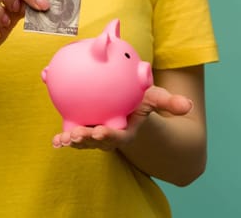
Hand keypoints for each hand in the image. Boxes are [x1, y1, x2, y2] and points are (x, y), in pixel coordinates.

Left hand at [51, 86, 192, 150]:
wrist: (129, 104)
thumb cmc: (141, 101)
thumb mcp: (155, 98)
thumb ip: (168, 102)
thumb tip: (188, 106)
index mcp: (125, 131)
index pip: (117, 137)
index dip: (108, 137)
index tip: (99, 133)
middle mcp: (108, 135)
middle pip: (95, 141)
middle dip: (85, 142)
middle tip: (75, 136)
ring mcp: (94, 133)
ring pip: (81, 138)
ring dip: (70, 139)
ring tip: (62, 138)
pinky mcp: (82, 126)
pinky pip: (70, 127)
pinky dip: (61, 129)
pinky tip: (52, 124)